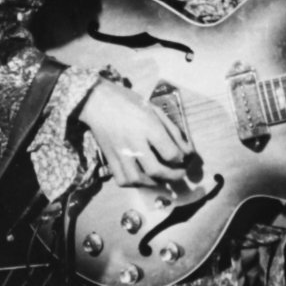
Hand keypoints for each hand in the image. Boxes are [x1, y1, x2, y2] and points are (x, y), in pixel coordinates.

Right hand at [79, 80, 193, 187]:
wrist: (98, 101)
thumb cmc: (129, 102)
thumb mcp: (155, 110)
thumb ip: (173, 131)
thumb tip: (187, 151)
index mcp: (148, 127)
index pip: (170, 153)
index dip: (181, 159)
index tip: (182, 158)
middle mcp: (134, 142)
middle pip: (156, 170)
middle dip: (173, 176)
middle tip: (180, 174)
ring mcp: (120, 153)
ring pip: (138, 179)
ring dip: (154, 183)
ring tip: (162, 178)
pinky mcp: (109, 159)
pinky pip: (121, 180)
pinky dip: (134, 184)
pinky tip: (142, 178)